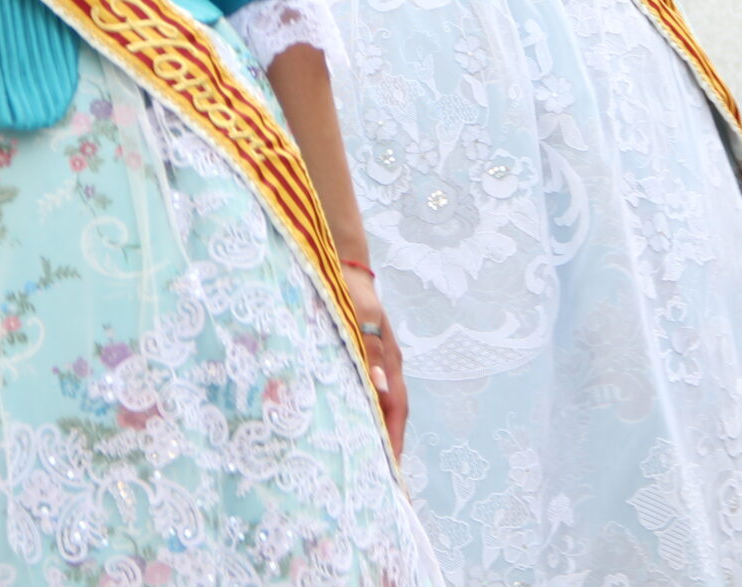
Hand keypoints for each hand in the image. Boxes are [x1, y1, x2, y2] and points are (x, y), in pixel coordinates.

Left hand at [342, 264, 408, 455]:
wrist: (345, 264)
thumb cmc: (350, 290)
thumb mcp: (359, 316)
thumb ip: (369, 350)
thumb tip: (379, 388)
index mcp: (390, 359)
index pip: (397, 409)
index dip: (395, 440)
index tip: (390, 470)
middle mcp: (388, 364)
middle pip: (393, 413)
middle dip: (389, 444)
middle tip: (380, 477)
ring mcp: (378, 361)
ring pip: (381, 404)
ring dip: (377, 430)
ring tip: (367, 460)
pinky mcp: (365, 356)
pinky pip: (368, 392)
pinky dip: (365, 412)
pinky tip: (352, 424)